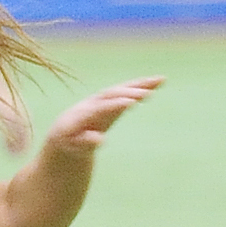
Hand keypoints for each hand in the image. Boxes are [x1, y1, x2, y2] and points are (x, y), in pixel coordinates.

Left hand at [39, 78, 158, 161]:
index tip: (131, 102)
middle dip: (129, 92)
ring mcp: (102, 99)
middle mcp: (93, 103)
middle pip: (112, 94)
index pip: (100, 107)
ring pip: (121, 88)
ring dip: (140, 84)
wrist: (64, 132)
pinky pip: (127, 90)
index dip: (115, 104)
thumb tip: (100, 139)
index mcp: (82, 115)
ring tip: (161, 80)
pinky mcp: (111, 100)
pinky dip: (142, 85)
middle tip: (147, 93)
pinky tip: (159, 82)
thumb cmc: (70, 142)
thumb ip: (85, 143)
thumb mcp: (74, 146)